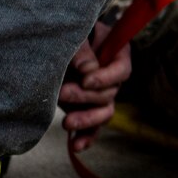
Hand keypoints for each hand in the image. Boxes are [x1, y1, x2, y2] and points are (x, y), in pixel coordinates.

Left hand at [60, 22, 130, 151]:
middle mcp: (111, 77)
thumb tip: (88, 70)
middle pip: (109, 94)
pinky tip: (76, 146)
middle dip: (85, 97)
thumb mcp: (77, 35)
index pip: (121, 71)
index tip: (86, 80)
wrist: (56, 39)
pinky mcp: (85, 108)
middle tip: (62, 92)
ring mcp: (99, 95)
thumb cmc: (70, 31)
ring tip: (67, 122)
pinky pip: (92, 127)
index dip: (106, 78)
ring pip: (104, 114)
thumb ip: (82, 51)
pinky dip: (85, 137)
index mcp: (117, 54)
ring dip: (87, 120)